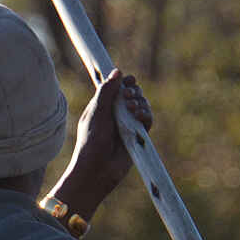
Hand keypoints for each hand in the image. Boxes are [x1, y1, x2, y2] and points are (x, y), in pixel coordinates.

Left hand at [50, 69, 153, 218]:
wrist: (98, 169)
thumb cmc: (92, 141)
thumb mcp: (97, 112)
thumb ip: (107, 92)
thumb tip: (118, 71)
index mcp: (103, 105)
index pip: (117, 87)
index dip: (124, 82)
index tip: (128, 81)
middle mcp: (116, 113)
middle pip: (133, 94)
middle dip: (133, 92)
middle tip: (128, 97)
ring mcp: (127, 124)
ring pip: (142, 106)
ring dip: (141, 103)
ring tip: (133, 109)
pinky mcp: (137, 136)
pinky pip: (147, 121)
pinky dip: (146, 115)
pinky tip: (141, 116)